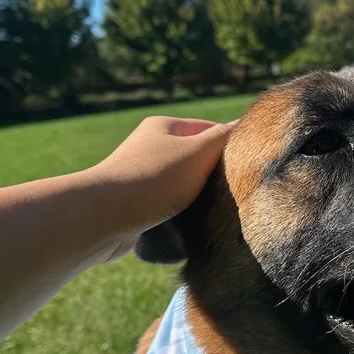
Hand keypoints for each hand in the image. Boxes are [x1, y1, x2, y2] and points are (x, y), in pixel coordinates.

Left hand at [89, 115, 235, 234]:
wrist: (105, 217)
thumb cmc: (154, 179)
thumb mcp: (198, 152)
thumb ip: (223, 138)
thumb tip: (243, 125)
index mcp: (164, 127)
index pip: (210, 129)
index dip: (231, 146)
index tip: (249, 167)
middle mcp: (150, 147)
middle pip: (196, 158)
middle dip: (215, 175)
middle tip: (236, 192)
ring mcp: (142, 177)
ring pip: (183, 185)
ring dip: (198, 198)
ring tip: (215, 212)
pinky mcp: (136, 205)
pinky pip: (168, 206)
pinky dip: (180, 214)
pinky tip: (191, 227)